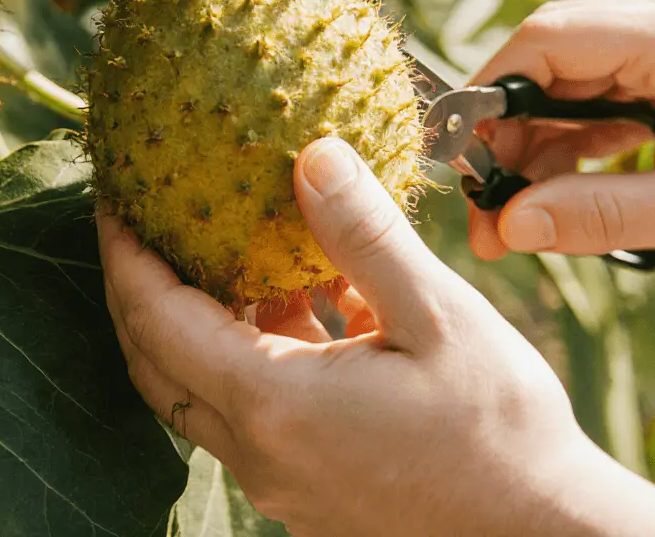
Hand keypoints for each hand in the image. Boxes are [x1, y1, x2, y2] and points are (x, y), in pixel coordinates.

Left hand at [98, 137, 654, 536]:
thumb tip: (312, 155)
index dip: (125, 252)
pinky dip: (254, 353)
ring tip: (230, 248)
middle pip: (157, 359)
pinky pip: (251, 412)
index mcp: (273, 404)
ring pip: (200, 389)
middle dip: (139, 287)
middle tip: (145, 219)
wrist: (538, 532)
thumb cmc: (500, 429)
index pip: (156, 316)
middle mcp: (258, 451)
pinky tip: (308, 303)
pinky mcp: (308, 488)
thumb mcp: (438, 316)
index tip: (115, 194)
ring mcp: (279, 478)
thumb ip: (364, 236)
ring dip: (200, 320)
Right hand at [467, 0, 654, 260]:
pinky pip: (603, 103)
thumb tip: (509, 226)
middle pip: (550, 64)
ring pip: (571, 87)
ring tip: (514, 226)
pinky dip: (575, 151)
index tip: (459, 160)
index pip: (546, 39)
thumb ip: (599, 215)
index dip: (489, 94)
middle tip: (486, 218)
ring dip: (538, 152)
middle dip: (508, 140)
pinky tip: (559, 202)